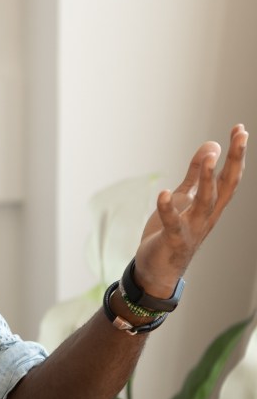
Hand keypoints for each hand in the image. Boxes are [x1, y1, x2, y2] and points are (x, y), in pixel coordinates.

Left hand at [134, 124, 247, 296]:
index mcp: (211, 205)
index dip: (236, 153)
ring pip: (206, 202)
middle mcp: (207, 216)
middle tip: (240, 135)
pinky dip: (168, 209)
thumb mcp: (185, 197)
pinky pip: (172, 223)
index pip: (229, 175)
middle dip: (234, 160)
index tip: (240, 129)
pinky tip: (163, 193)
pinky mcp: (173, 239)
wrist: (157, 269)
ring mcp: (192, 228)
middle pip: (226, 185)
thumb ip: (196, 174)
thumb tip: (211, 146)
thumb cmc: (172, 232)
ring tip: (209, 157)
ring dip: (208, 179)